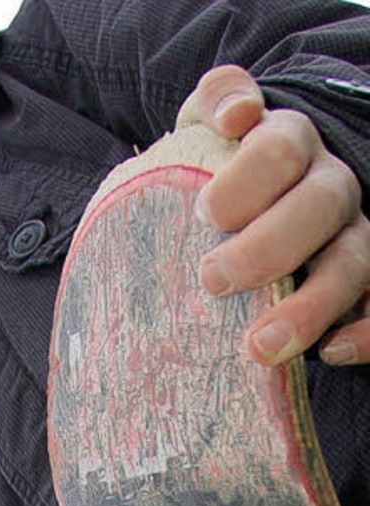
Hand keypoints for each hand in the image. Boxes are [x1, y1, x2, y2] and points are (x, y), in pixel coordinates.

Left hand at [181, 65, 369, 365]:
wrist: (242, 215)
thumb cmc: (218, 176)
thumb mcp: (206, 129)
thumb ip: (218, 101)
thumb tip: (238, 114)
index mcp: (293, 144)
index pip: (282, 150)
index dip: (246, 180)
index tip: (205, 214)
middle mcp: (332, 188)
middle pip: (321, 207)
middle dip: (267, 247)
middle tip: (212, 280)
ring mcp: (352, 238)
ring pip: (353, 263)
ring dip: (310, 306)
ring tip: (261, 346)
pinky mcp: (362, 288)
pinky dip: (365, 332)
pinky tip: (331, 351)